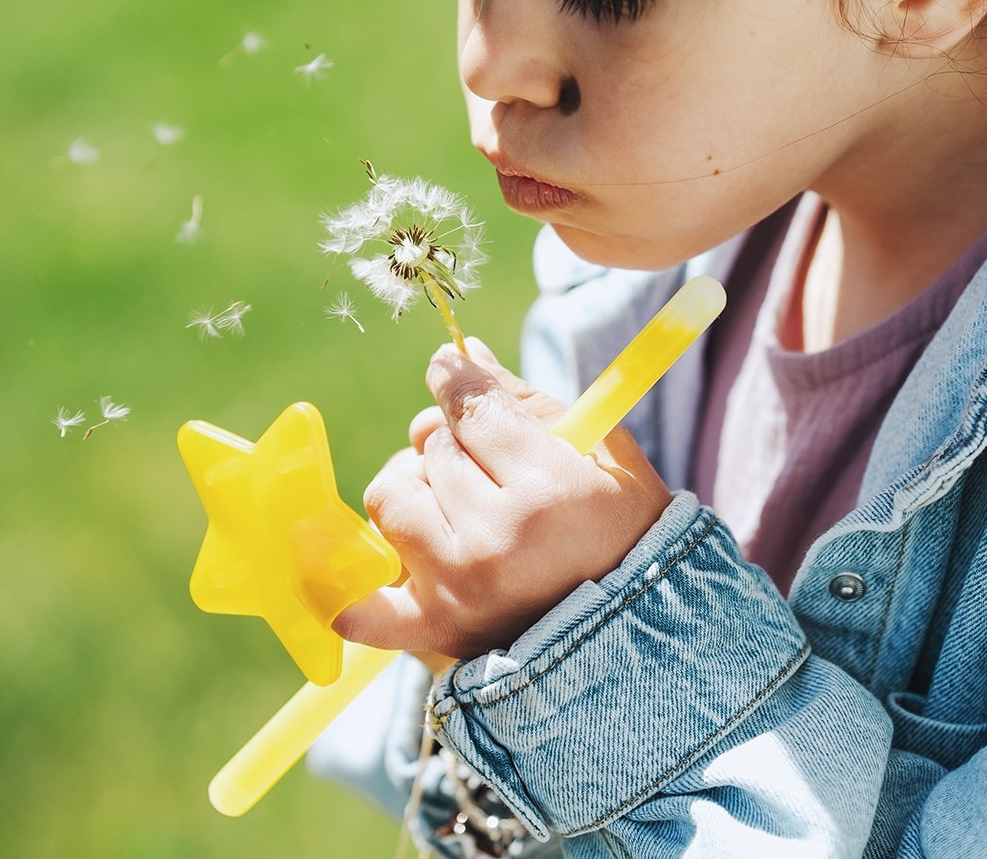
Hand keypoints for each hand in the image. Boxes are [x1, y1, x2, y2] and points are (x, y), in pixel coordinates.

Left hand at [333, 338, 672, 662]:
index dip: (457, 380)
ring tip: (456, 508)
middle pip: (429, 448)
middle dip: (452, 442)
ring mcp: (455, 588)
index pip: (470, 407)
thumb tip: (462, 354)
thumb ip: (526, 400)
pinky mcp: (432, 630)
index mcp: (543, 490)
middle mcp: (492, 540)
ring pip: (391, 497)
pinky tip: (369, 560)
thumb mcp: (604, 454)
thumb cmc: (627, 532)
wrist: (637, 632)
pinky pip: (360, 605)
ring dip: (416, 491)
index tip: (451, 370)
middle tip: (486, 462)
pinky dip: (349, 586)